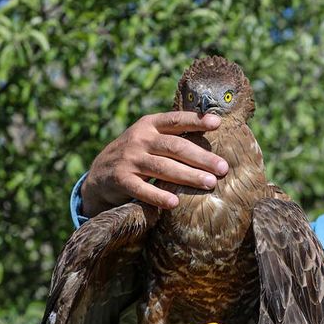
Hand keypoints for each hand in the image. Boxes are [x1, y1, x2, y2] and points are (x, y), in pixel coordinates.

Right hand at [80, 112, 228, 216]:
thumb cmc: (138, 154)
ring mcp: (129, 159)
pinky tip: (175, 203)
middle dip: (201, 158)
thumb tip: (215, 130)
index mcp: (150, 124)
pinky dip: (158, 196)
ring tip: (210, 183)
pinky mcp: (120, 179)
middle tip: (223, 168)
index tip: (217, 124)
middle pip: (175, 147)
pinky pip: (142, 189)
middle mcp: (140, 139)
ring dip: (188, 176)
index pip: (176, 120)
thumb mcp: (151, 138)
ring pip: (163, 168)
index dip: (196, 121)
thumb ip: (175, 135)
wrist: (100, 174)